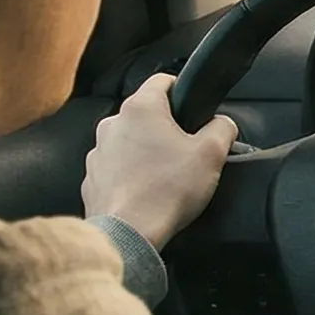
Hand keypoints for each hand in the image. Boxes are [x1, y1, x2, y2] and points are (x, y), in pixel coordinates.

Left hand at [81, 73, 237, 248]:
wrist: (129, 234)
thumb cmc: (166, 192)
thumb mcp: (212, 154)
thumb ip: (223, 128)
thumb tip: (223, 124)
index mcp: (141, 108)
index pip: (163, 80)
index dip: (183, 90)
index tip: (194, 107)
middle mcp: (113, 124)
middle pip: (146, 114)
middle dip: (167, 128)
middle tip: (187, 152)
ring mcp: (98, 152)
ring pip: (129, 142)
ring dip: (146, 153)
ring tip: (167, 177)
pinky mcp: (92, 178)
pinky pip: (116, 169)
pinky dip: (130, 176)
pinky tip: (148, 193)